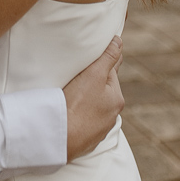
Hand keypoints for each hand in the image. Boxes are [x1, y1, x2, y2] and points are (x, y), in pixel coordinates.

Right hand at [63, 36, 123, 160]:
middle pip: (103, 89)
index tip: (97, 53)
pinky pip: (85, 120)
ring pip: (94, 106)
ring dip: (86, 98)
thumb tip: (119, 41)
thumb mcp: (94, 74)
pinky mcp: (85, 139)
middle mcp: (112, 115)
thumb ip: (108, 56)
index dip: (103, 59)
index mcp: (116, 98)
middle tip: (80, 70)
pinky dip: (80, 113)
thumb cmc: (77, 104)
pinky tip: (70, 110)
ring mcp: (99, 129)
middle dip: (94, 80)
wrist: (60, 139)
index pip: (111, 70)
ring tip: (73, 90)